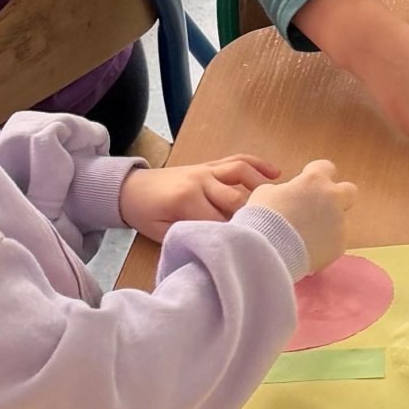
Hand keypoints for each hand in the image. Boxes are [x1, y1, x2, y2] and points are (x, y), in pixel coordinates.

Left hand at [119, 153, 278, 239]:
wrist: (128, 188)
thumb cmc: (145, 214)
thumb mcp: (161, 233)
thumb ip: (189, 236)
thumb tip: (218, 245)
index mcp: (187, 200)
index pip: (221, 221)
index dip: (236, 236)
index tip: (251, 249)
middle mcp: (200, 180)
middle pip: (237, 198)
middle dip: (254, 215)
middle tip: (270, 232)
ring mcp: (207, 170)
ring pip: (242, 173)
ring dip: (262, 186)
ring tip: (279, 202)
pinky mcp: (210, 164)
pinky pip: (237, 159)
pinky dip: (258, 164)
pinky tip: (276, 173)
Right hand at [248, 157, 356, 274]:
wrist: (269, 249)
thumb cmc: (262, 217)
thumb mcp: (265, 192)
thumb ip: (285, 190)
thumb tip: (288, 196)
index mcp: (314, 180)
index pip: (326, 167)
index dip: (317, 174)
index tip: (309, 183)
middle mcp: (333, 198)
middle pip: (350, 190)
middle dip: (339, 196)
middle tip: (321, 207)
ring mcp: (339, 222)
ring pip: (341, 220)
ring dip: (327, 225)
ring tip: (304, 236)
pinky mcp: (340, 245)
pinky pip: (335, 242)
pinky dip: (323, 245)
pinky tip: (306, 250)